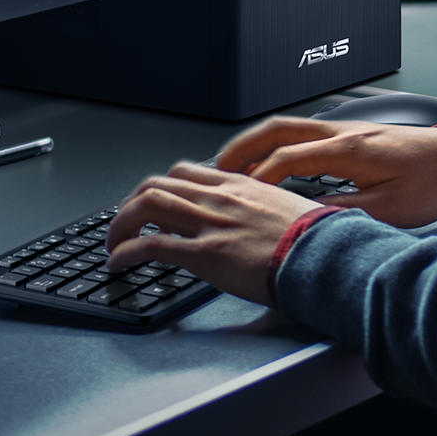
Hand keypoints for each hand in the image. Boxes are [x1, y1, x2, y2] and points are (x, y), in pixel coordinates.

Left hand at [105, 162, 318, 305]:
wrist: (324, 254)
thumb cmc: (315, 237)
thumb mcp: (287, 209)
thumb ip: (263, 209)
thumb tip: (256, 223)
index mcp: (240, 185)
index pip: (187, 172)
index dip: (162, 186)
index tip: (154, 202)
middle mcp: (220, 197)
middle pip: (159, 183)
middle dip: (133, 202)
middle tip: (126, 221)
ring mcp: (210, 223)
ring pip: (148, 205)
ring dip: (120, 223)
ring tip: (112, 242)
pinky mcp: (204, 253)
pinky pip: (151, 245)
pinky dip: (125, 252)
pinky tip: (118, 263)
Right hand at [218, 117, 436, 228]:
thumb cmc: (433, 180)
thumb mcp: (391, 209)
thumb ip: (346, 213)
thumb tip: (307, 221)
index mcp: (350, 149)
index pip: (288, 157)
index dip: (258, 177)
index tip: (238, 195)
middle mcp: (344, 132)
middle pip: (279, 129)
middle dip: (243, 147)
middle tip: (216, 169)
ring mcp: (347, 129)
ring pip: (290, 127)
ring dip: (258, 143)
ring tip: (234, 165)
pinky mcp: (353, 135)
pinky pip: (304, 133)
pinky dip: (278, 143)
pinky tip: (273, 162)